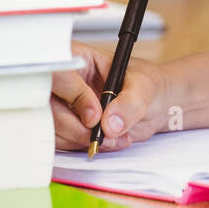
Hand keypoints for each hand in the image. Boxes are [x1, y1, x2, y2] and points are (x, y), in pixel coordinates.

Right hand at [51, 42, 171, 152]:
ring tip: (114, 138)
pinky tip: (111, 142)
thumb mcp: (143, 87)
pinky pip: (64, 141)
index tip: (95, 115)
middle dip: (76, 127)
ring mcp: (65, 105)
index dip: (73, 95)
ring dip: (82, 140)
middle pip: (50, 106)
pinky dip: (86, 147)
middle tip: (103, 135)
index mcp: (80, 60)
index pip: (60, 72)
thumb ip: (129, 103)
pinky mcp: (69, 126)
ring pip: (55, 128)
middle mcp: (67, 82)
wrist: (158, 105)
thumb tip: (110, 123)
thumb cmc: (149, 84)